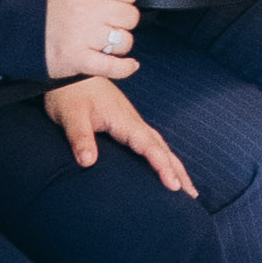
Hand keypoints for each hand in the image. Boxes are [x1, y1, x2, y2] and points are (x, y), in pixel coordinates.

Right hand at [42, 0, 149, 81]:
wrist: (11, 27)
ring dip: (117, 45)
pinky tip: (126, 64)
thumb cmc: (48, 0)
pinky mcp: (76, 59)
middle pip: (131, 17)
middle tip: (103, 22)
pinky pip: (113, 67)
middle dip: (121, 21)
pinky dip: (123, 68)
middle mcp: (87, 8)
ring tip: (101, 40)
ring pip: (124, 41)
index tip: (110, 1)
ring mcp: (82, 35)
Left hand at [47, 78, 196, 194]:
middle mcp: (132, 121)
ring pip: (158, 145)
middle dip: (178, 171)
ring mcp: (130, 121)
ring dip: (173, 164)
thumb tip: (88, 162)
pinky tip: (161, 163)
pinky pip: (149, 142)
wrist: (71, 68)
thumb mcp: (71, 115)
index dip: (163, 167)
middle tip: (192, 194)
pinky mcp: (125, 122)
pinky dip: (161, 155)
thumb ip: (81, 138)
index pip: (149, 147)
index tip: (175, 186)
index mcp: (124, 120)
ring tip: (184, 185)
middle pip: (162, 148)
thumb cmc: (69, 92)